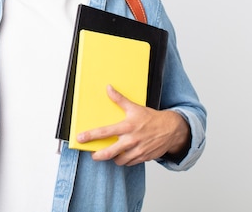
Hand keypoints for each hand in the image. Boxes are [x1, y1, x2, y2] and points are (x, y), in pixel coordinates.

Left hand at [76, 85, 190, 166]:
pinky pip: (129, 163)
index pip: (105, 132)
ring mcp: (138, 150)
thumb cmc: (152, 119)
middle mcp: (131, 140)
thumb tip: (108, 88)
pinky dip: (125, 160)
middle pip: (110, 152)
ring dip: (113, 158)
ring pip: (119, 160)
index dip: (91, 135)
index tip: (80, 138)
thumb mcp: (135, 107)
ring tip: (111, 153)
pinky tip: (124, 155)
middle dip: (99, 155)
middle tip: (93, 155)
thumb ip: (119, 100)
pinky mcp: (143, 158)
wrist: (171, 129)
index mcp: (127, 126)